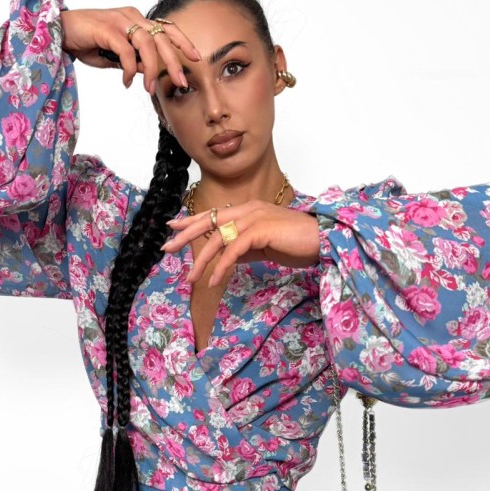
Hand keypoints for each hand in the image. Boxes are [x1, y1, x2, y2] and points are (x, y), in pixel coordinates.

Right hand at [59, 7, 200, 94]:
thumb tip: (149, 72)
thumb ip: (132, 61)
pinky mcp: (107, 28)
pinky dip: (129, 69)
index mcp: (136, 19)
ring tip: (149, 89)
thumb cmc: (86, 41)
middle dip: (174, 62)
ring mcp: (120, 20)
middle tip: (182, 83)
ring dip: (151, 70)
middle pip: (162, 38)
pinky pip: (126, 51)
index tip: (196, 58)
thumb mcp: (114, 55)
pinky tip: (126, 82)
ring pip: (147, 44)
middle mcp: (131, 16)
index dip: (183, 41)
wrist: (60, 31)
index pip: (166, 28)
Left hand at [160, 200, 320, 286]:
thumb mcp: (264, 247)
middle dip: (186, 235)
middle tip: (167, 249)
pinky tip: (214, 280)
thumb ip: (244, 249)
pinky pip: (233, 250)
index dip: (191, 220)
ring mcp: (254, 218)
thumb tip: (225, 259)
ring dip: (202, 260)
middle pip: (209, 221)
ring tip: (191, 278)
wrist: (322, 241)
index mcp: (248, 210)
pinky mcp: (260, 231)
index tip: (172, 227)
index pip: (213, 214)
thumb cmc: (297, 243)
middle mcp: (248, 210)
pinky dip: (222, 267)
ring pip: (218, 238)